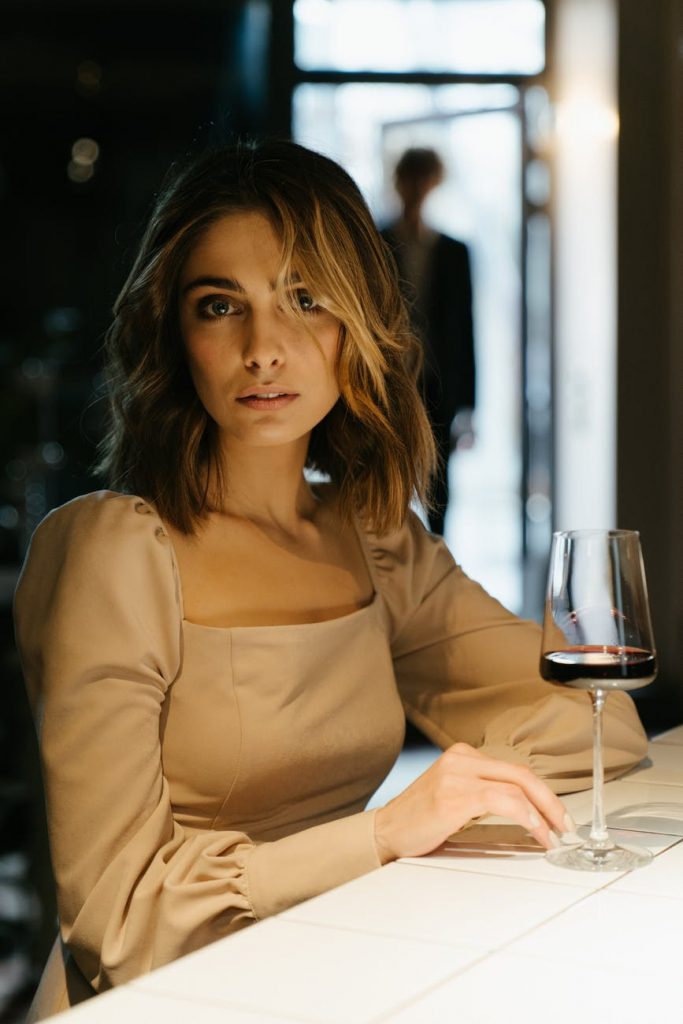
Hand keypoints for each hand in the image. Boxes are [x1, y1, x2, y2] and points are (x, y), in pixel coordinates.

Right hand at [373, 742, 568, 864]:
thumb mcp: (455, 796)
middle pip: (521, 774)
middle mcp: (460, 759)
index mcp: (462, 755)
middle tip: (566, 825)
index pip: (514, 770)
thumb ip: (485, 793)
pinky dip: (525, 815)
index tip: (558, 816)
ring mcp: (456, 775)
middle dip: (550, 801)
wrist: (385, 832)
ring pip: (515, 786)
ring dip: (542, 813)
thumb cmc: (420, 820)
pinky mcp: (453, 796)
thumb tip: (528, 811)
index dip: (543, 793)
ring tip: (552, 836)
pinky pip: (501, 801)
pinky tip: (535, 830)